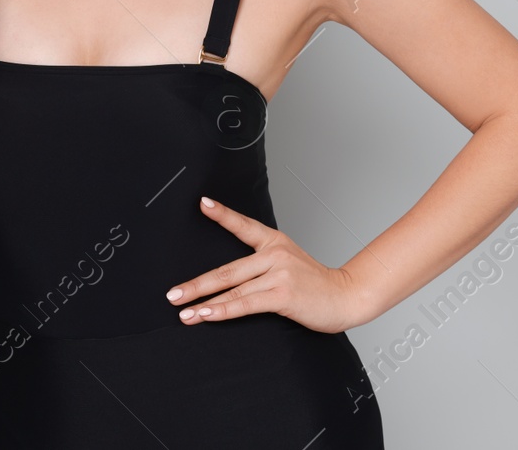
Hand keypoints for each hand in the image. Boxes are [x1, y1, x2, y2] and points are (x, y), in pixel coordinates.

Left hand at [167, 197, 370, 334]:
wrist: (346, 297)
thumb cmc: (315, 285)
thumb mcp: (289, 265)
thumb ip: (262, 268)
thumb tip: (228, 283)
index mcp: (275, 242)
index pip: (244, 226)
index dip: (222, 215)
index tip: (202, 203)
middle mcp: (275, 254)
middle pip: (227, 270)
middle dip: (196, 285)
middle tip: (172, 294)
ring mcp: (279, 273)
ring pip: (232, 289)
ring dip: (203, 303)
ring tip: (182, 311)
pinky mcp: (282, 294)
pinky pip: (245, 304)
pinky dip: (223, 311)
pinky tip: (206, 315)